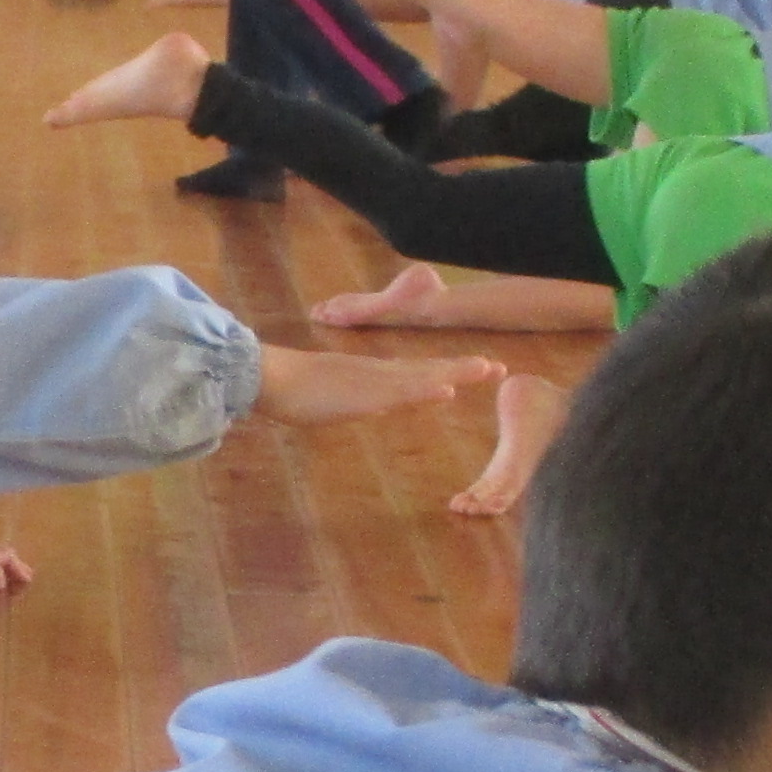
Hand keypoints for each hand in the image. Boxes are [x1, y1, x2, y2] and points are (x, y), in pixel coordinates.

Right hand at [249, 346, 496, 425]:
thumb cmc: (295, 390)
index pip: (419, 372)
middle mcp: (380, 374)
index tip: (478, 369)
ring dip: (455, 373)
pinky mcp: (362, 393)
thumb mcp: (338, 398)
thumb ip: (363, 398)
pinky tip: (447, 391)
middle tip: (500, 367)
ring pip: (422, 377)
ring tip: (488, 370)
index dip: (449, 371)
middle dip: (465, 369)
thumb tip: (380, 404)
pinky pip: (400, 393)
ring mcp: (373, 381)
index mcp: (375, 376)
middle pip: (429, 369)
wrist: (271, 378)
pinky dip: (426, 391)